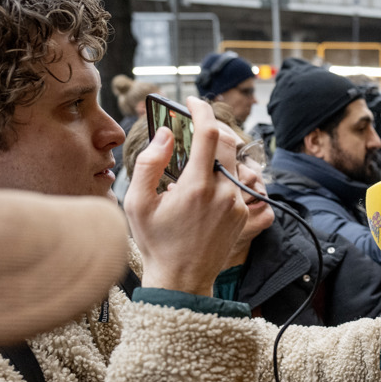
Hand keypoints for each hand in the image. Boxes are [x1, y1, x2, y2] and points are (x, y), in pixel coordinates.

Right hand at [125, 99, 247, 294]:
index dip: (201, 110)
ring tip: (194, 158)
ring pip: (234, 162)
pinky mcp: (243, 214)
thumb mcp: (137, 203)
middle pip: (228, 142)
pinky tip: (202, 185)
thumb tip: (166, 134)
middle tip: (193, 125)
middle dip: (212, 127)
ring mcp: (236, 204)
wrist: (181, 280)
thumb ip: (149, 162)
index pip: (209, 133)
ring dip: (217, 152)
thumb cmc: (155, 242)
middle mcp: (222, 193)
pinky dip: (222, 174)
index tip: (191, 101)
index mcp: (197, 187)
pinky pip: (237, 183)